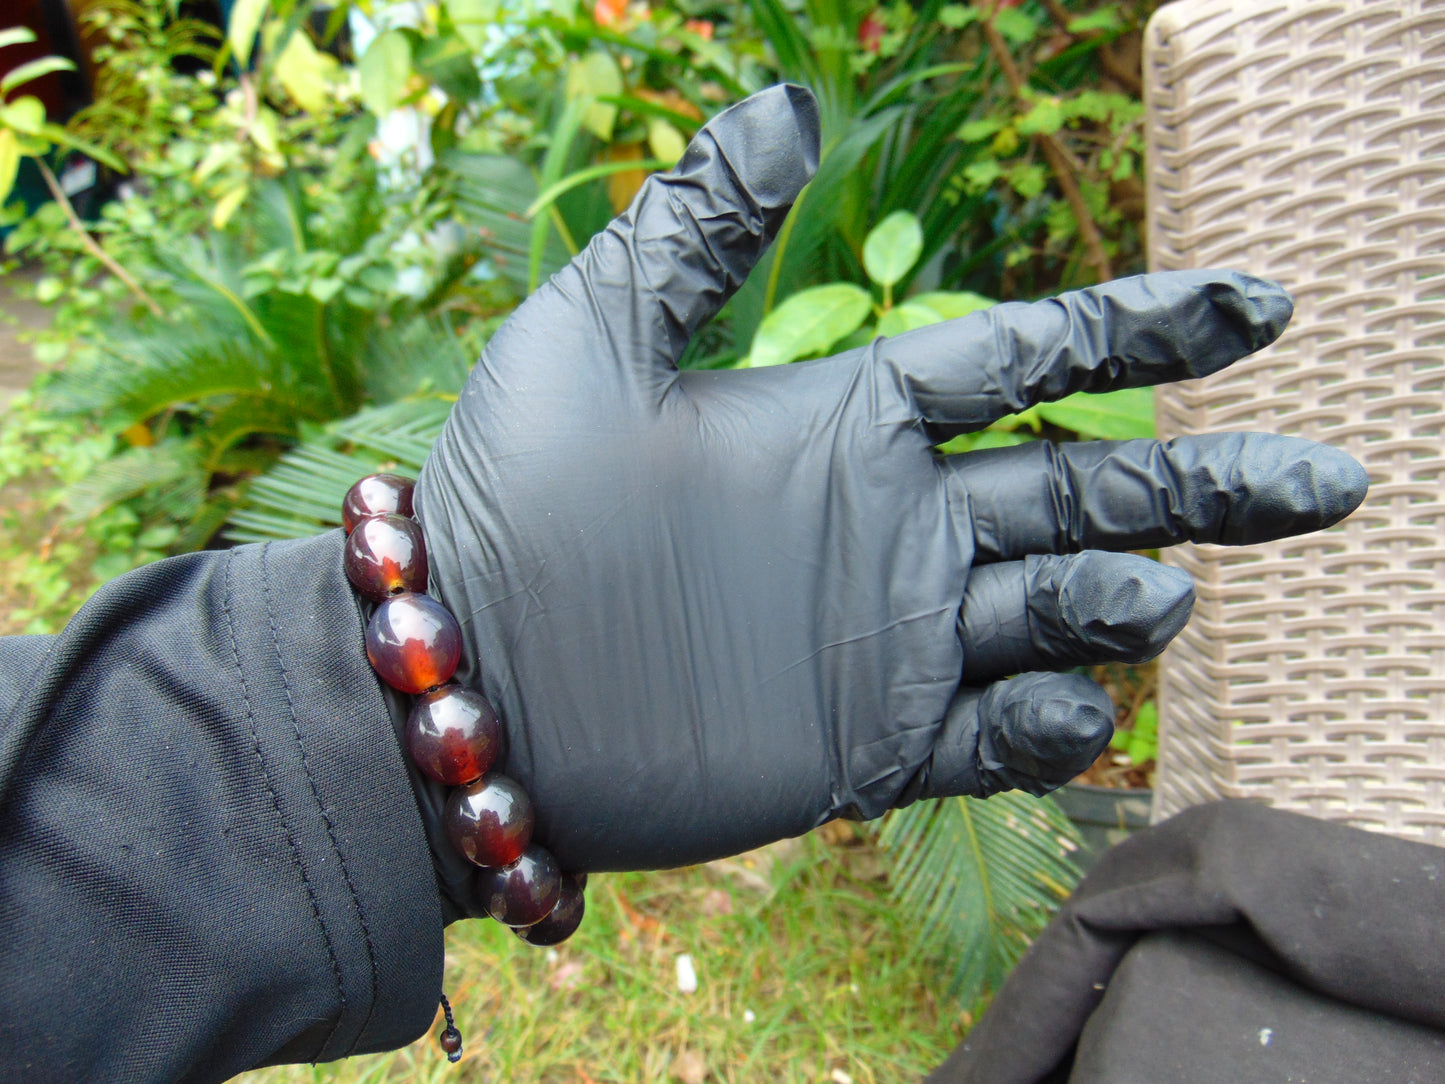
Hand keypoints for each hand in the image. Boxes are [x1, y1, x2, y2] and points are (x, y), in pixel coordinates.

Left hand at [414, 85, 1365, 876]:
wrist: (463, 678)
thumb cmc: (511, 501)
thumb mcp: (593, 336)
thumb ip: (696, 228)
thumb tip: (788, 107)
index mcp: (848, 419)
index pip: (1032, 359)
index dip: (1147, 329)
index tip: (1257, 306)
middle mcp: (889, 520)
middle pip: (1085, 483)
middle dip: (1204, 478)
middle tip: (1323, 480)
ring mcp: (885, 634)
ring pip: (1056, 608)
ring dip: (1122, 598)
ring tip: (1159, 592)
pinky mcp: (860, 742)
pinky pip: (987, 735)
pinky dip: (1045, 723)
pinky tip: (1076, 704)